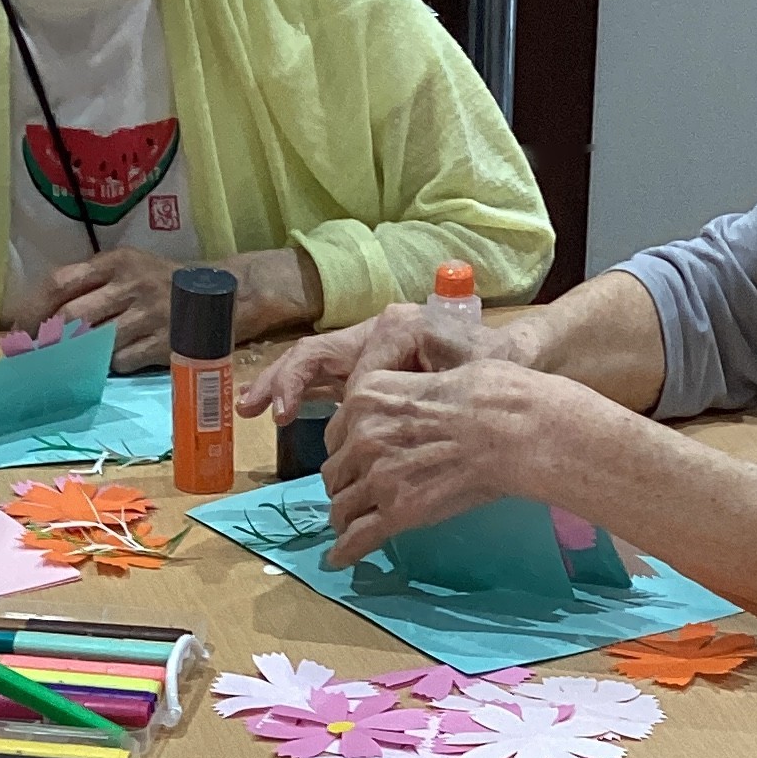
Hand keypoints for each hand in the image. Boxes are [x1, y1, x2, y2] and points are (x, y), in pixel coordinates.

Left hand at [41, 245, 321, 373]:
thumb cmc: (165, 284)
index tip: (20, 330)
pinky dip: (113, 367)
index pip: (60, 282)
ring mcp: (149, 315)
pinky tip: (117, 363)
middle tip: (39, 355)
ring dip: (79, 357)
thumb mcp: (129, 269)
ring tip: (72, 363)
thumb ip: (92, 285)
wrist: (226, 293)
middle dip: (51, 339)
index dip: (34, 308)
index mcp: (115, 262)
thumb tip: (45, 317)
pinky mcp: (165, 342)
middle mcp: (130, 284)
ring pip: (96, 343)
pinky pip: (123, 362)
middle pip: (73, 316)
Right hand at [249, 300, 509, 424]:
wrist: (507, 360)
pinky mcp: (363, 369)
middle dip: (285, 380)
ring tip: (249, 408)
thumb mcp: (465, 374)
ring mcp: (364, 350)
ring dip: (280, 385)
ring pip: (312, 363)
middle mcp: (373, 332)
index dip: (338, 398)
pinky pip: (322, 377)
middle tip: (259, 408)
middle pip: (317, 353)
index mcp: (396, 327)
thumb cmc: (490, 365)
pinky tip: (274, 414)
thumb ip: (421, 390)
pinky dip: (296, 393)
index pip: (352, 365)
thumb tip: (374, 407)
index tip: (329, 430)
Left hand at [322, 364, 586, 566]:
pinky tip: (340, 559)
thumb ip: (401, 399)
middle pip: (335, 472)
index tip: (356, 462)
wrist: (509, 429)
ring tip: (350, 528)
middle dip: (345, 485)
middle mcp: (361, 435)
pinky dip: (346, 551)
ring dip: (345, 518)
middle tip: (359, 495)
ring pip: (341, 507)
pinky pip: (358, 538)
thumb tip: (409, 415)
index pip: (336, 434)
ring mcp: (377, 476)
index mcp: (366, 395)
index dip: (346, 451)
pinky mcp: (396, 511)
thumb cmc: (486, 396)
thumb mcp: (427, 378)